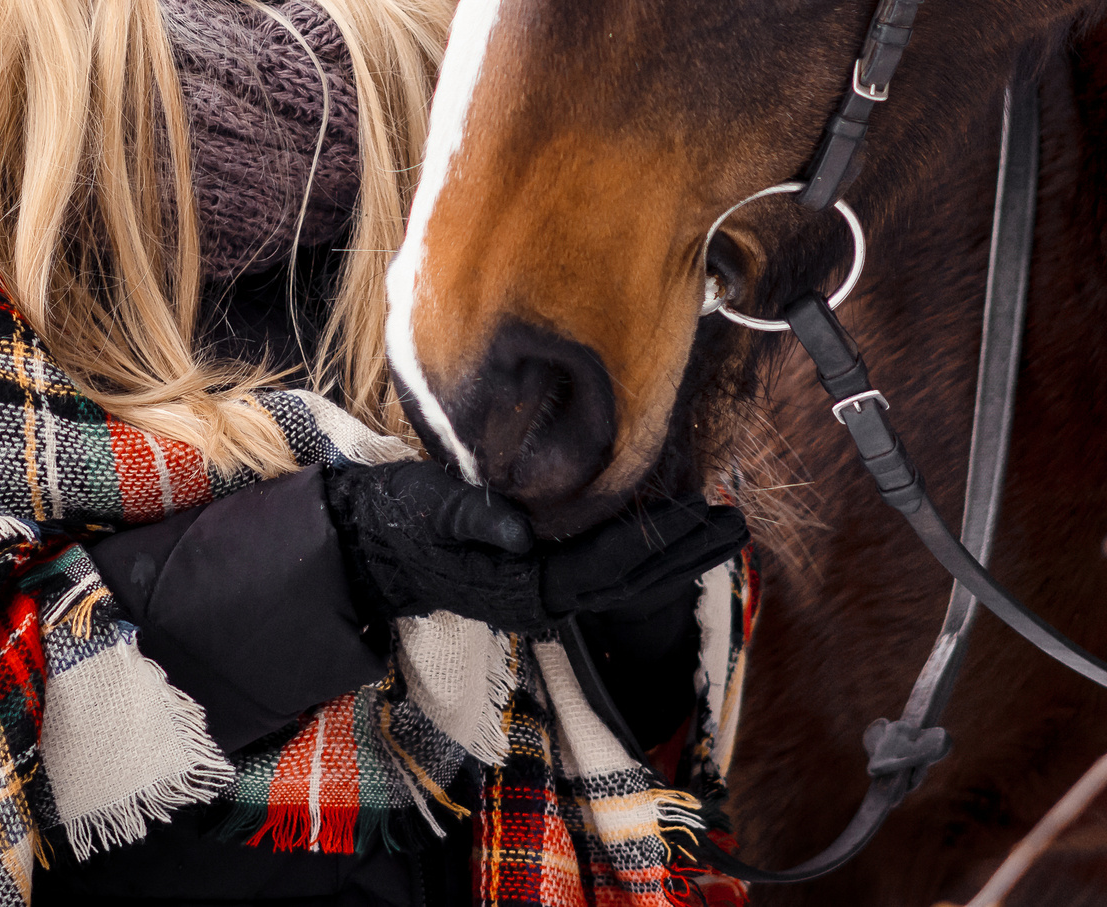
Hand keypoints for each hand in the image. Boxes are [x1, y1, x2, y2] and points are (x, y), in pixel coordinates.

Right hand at [323, 461, 748, 633]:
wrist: (369, 543)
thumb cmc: (400, 518)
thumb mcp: (433, 507)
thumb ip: (476, 517)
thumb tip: (521, 534)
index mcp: (522, 586)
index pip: (607, 566)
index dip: (660, 543)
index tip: (706, 515)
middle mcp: (540, 599)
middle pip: (629, 582)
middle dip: (685, 555)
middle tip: (737, 524)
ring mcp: (540, 592)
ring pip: (622, 581)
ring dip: (673, 557)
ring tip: (718, 529)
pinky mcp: (536, 579)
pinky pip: (604, 572)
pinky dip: (641, 554)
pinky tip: (665, 536)